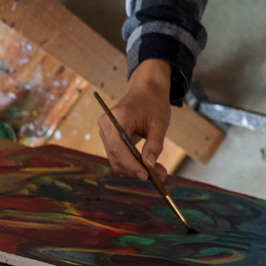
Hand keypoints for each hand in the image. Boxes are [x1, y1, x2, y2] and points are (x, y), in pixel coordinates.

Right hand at [98, 59, 172, 181]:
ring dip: (135, 169)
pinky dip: (132, 163)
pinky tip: (149, 167)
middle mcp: (106, 125)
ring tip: (159, 172)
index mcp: (117, 118)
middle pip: (115, 156)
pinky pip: (118, 155)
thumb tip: (149, 166)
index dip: (130, 164)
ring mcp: (105, 131)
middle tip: (160, 176)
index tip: (146, 175)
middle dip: (136, 169)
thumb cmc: (154, 103)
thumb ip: (154, 145)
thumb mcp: (160, 124)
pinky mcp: (109, 137)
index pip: (117, 147)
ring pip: (116, 159)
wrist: (146, 90)